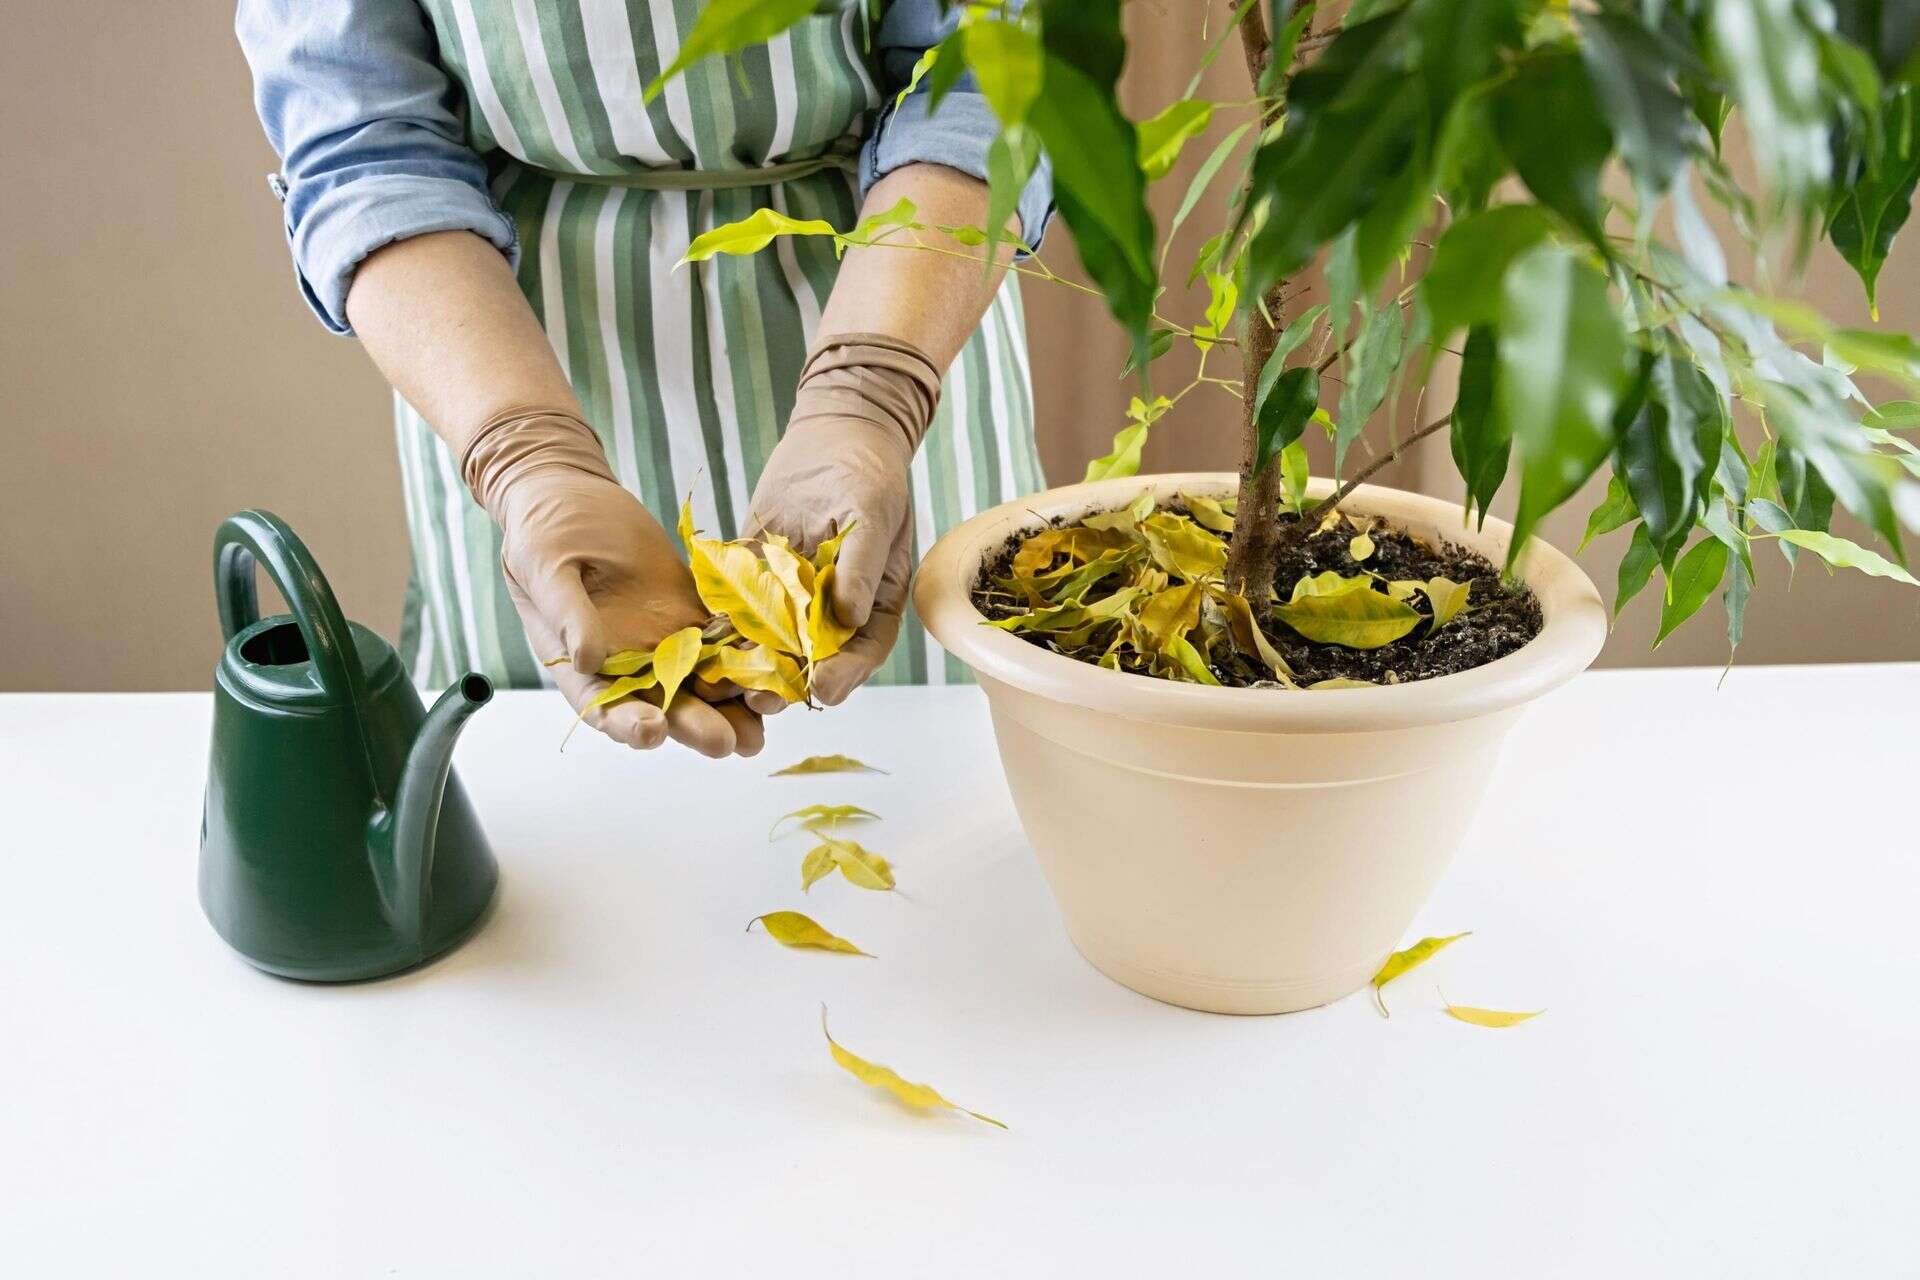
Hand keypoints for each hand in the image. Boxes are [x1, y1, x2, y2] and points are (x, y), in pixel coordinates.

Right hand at [473, 411, 763, 756]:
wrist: (573, 494)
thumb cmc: (543, 532)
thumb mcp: (545, 568)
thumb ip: (567, 614)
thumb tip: (587, 657)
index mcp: (583, 666)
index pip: (605, 707)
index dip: (627, 725)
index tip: (652, 733)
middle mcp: (630, 664)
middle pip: (666, 705)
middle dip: (697, 725)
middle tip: (726, 742)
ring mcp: (666, 640)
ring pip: (705, 680)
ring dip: (734, 703)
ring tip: (762, 721)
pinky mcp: (694, 611)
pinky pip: (727, 636)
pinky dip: (751, 650)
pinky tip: (778, 663)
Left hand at [742, 335, 941, 711]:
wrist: (835, 433)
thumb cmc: (868, 473)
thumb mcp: (872, 514)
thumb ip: (859, 567)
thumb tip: (847, 617)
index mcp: (873, 603)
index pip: (862, 651)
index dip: (843, 675)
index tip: (820, 691)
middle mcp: (832, 609)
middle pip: (811, 657)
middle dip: (786, 682)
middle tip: (761, 701)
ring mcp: (792, 595)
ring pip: (770, 640)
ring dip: (748, 664)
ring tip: (726, 683)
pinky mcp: (757, 574)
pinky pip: (738, 606)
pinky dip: (721, 625)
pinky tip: (700, 640)